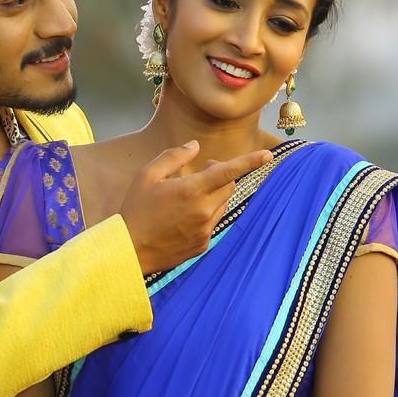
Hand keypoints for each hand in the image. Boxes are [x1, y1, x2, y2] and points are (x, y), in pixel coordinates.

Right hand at [119, 142, 273, 273]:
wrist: (129, 250)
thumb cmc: (135, 209)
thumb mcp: (147, 175)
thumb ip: (173, 157)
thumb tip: (195, 146)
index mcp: (191, 190)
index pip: (228, 172)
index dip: (250, 161)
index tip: (268, 156)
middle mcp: (203, 211)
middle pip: (228, 187)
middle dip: (221, 176)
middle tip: (202, 172)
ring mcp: (205, 230)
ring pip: (221, 205)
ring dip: (213, 196)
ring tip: (188, 196)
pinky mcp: (202, 245)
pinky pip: (212, 223)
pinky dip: (205, 214)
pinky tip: (183, 216)